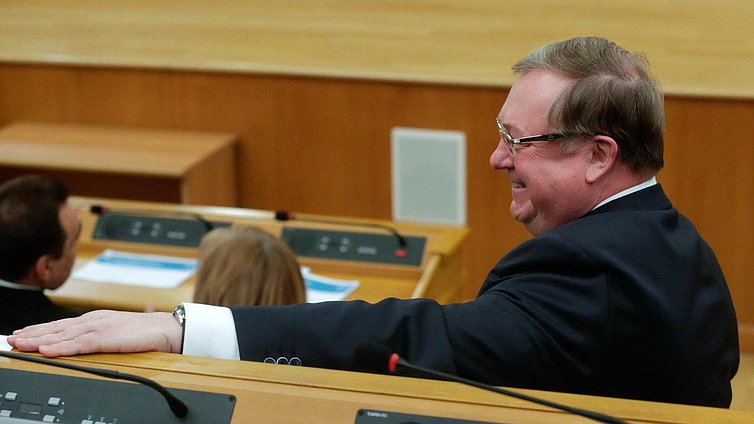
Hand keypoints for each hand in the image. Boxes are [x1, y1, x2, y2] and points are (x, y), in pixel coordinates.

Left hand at [7, 310, 181, 356]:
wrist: (166, 329)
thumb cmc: (144, 333)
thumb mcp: (116, 333)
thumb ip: (97, 337)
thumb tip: (82, 344)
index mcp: (95, 319)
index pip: (61, 325)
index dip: (39, 330)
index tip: (20, 334)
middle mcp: (93, 320)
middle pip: (56, 328)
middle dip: (31, 334)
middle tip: (11, 339)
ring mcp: (99, 327)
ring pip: (62, 334)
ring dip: (39, 339)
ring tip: (19, 343)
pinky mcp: (106, 337)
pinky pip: (79, 344)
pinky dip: (61, 346)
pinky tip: (46, 350)